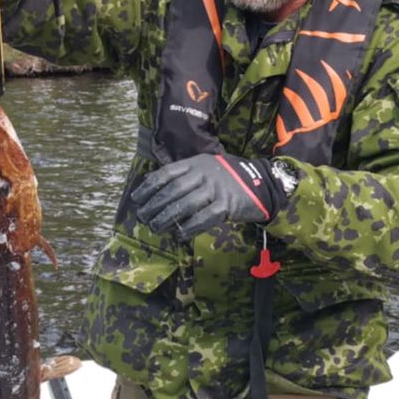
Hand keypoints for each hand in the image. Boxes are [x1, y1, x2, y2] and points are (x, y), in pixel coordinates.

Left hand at [132, 153, 282, 240]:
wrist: (261, 183)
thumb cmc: (227, 179)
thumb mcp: (206, 168)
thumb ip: (184, 176)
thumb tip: (155, 192)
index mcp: (196, 163)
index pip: (166, 173)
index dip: (149, 186)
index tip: (136, 199)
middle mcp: (204, 173)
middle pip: (173, 190)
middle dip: (154, 205)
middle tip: (143, 217)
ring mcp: (216, 189)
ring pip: (185, 204)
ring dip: (167, 218)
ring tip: (156, 227)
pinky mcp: (227, 205)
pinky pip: (204, 218)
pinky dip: (189, 227)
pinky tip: (179, 235)